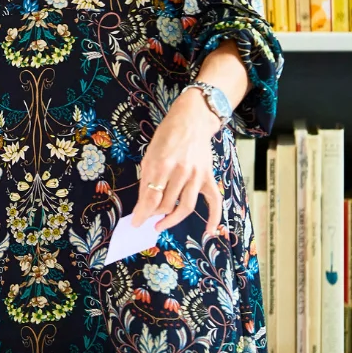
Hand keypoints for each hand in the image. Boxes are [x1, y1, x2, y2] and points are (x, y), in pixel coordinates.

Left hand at [132, 87, 222, 235]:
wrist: (191, 121)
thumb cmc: (166, 136)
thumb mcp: (149, 154)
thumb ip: (147, 178)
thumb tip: (143, 203)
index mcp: (161, 164)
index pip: (151, 196)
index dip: (142, 213)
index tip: (136, 224)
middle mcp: (180, 171)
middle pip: (167, 203)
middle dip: (155, 214)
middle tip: (148, 218)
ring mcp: (196, 175)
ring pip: (186, 207)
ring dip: (173, 220)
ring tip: (161, 225)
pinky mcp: (209, 177)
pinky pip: (214, 201)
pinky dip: (214, 218)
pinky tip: (209, 231)